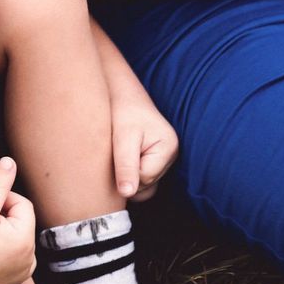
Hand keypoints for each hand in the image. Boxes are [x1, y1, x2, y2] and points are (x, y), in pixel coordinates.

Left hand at [110, 89, 178, 203]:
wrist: (118, 90)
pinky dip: (127, 171)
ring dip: (125, 174)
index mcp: (169, 148)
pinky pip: (139, 177)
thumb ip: (126, 166)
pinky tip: (119, 155)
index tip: (114, 151)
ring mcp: (163, 158)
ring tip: (116, 151)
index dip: (124, 171)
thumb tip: (128, 193)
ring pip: (141, 184)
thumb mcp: (122, 137)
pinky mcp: (152, 158)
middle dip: (125, 174)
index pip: (144, 179)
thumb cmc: (122, 109)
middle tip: (113, 151)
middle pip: (145, 185)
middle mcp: (170, 155)